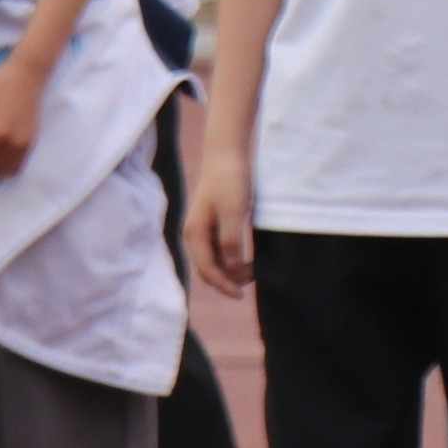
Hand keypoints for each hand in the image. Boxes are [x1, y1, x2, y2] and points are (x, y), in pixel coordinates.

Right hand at [186, 152, 258, 296]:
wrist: (226, 153)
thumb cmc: (230, 179)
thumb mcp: (234, 211)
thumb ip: (231, 240)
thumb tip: (231, 268)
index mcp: (195, 233)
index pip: (207, 269)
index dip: (224, 285)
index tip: (241, 294)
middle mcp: (194, 234)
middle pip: (207, 268)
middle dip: (227, 280)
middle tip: (251, 282)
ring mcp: (202, 228)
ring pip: (213, 260)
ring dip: (230, 270)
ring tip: (252, 271)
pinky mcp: (212, 222)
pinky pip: (218, 249)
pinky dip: (231, 258)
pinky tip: (245, 257)